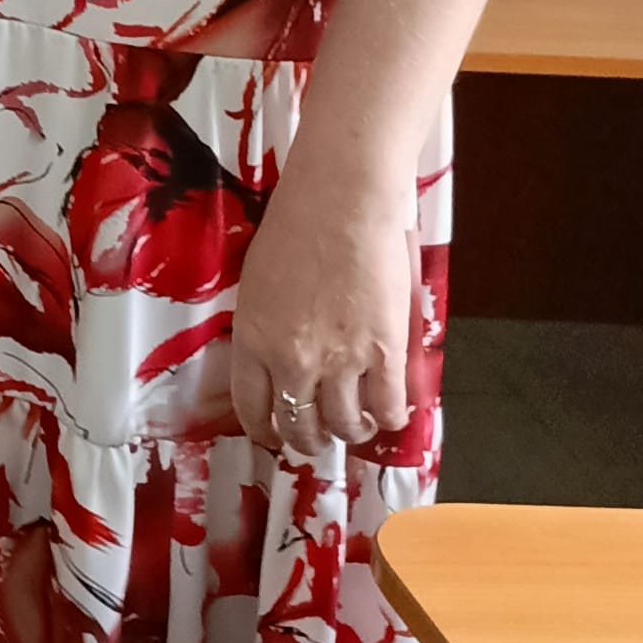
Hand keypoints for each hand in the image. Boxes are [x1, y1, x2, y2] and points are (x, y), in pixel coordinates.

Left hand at [226, 171, 420, 461]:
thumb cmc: (296, 227)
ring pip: (344, 423)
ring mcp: (339, 361)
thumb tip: (278, 353)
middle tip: (319, 439)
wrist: (341, 202)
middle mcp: (291, 360)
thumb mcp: (258, 283)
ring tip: (357, 427)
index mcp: (253, 340)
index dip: (265, 431)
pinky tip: (390, 415)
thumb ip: (266, 326)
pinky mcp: (383, 353)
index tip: (274, 437)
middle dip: (308, 440)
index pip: (252, 407)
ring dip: (351, 432)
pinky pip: (388, 406)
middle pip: (298, 424)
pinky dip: (390, 418)